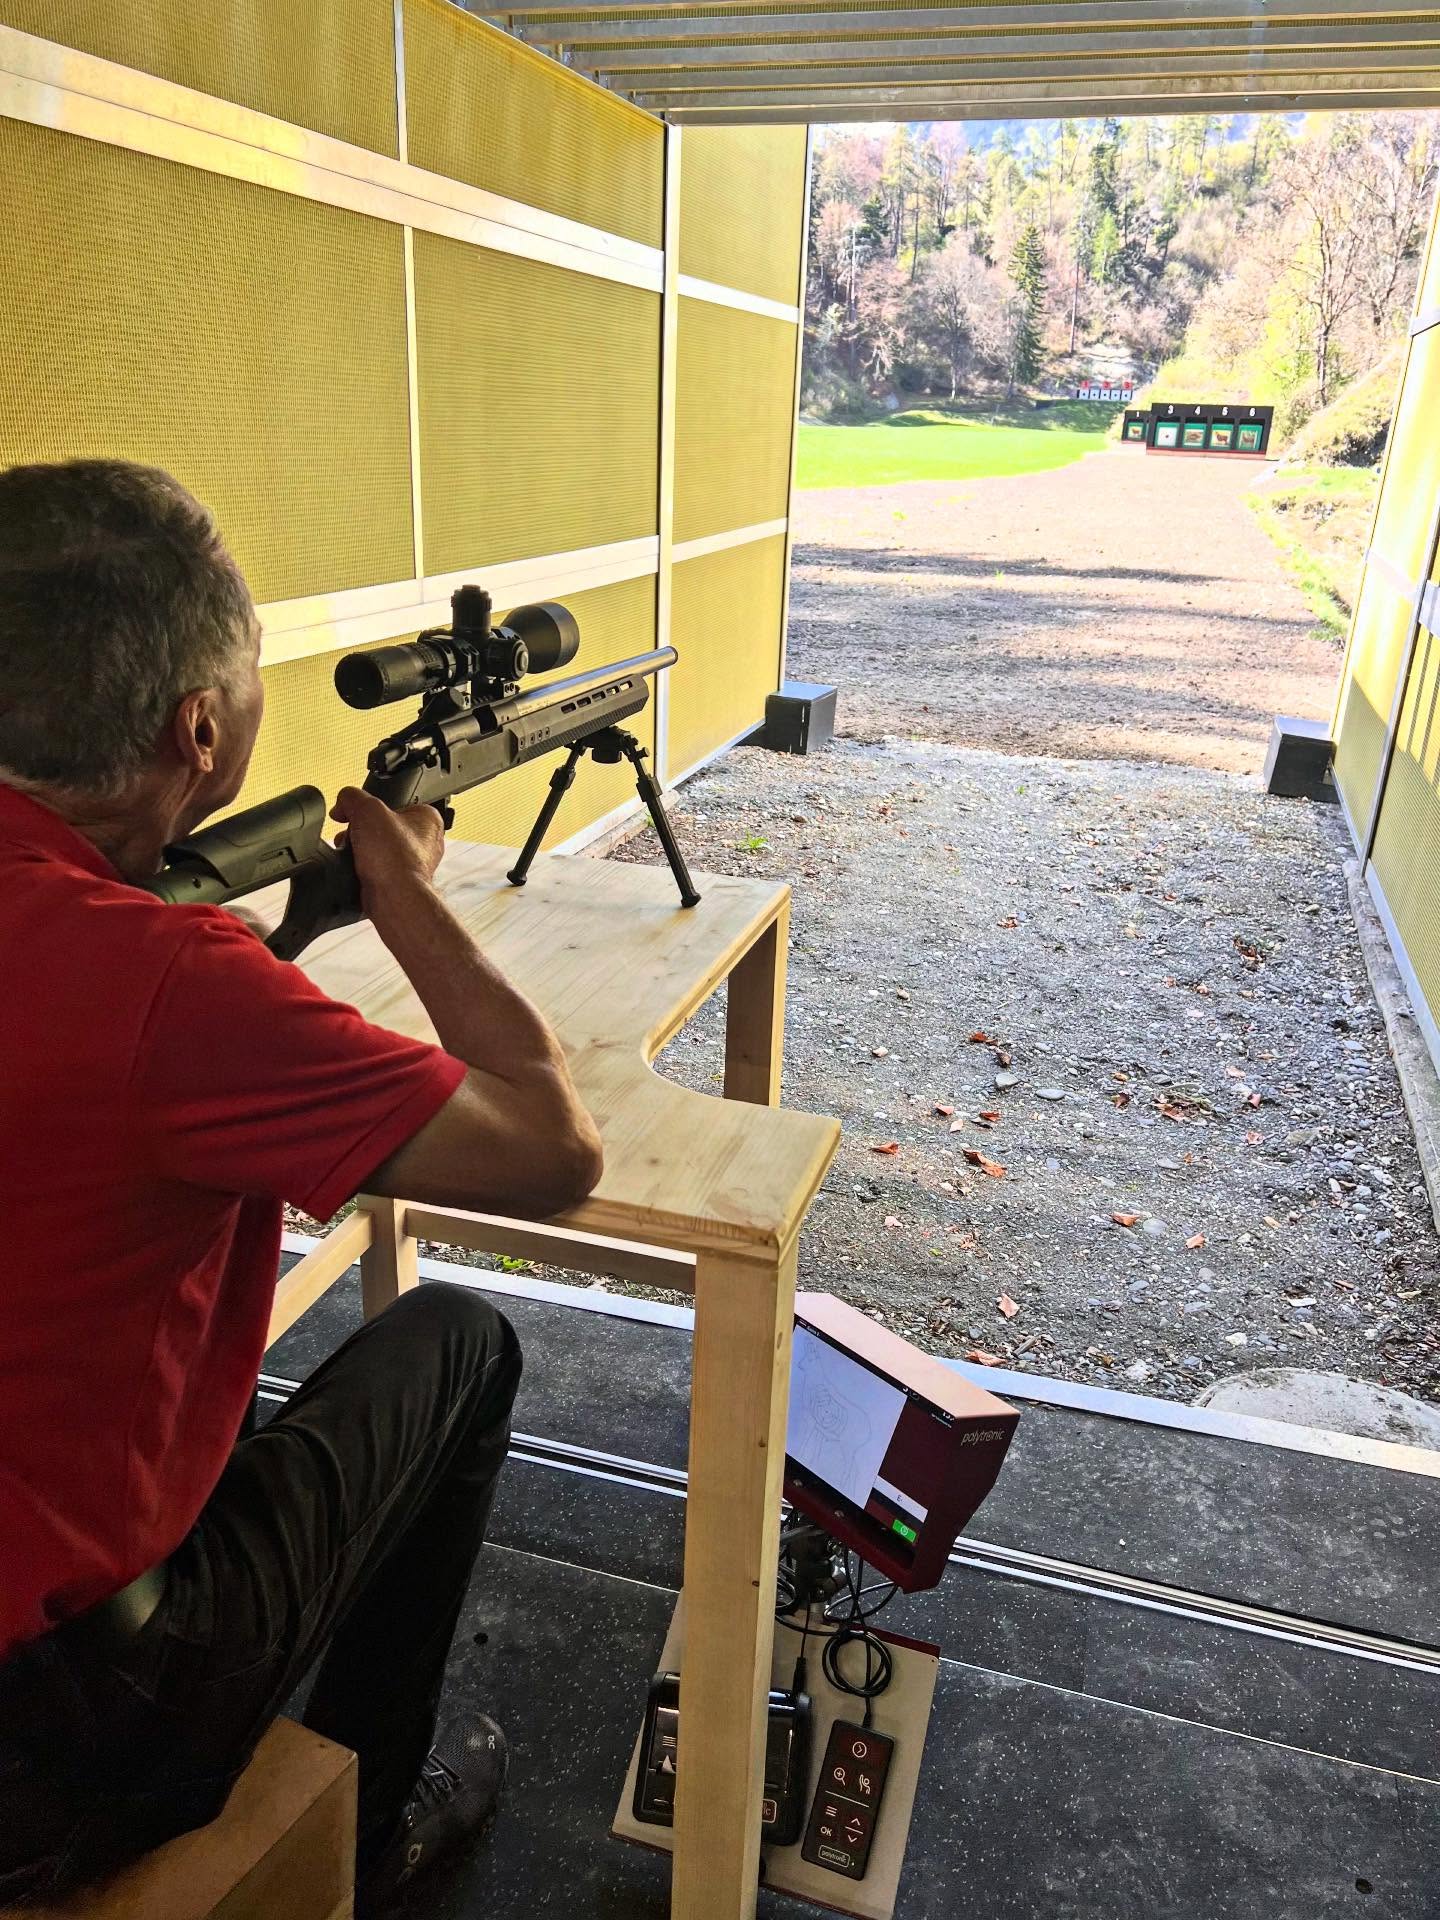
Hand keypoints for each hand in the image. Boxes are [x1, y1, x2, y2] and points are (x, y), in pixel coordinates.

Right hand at [331, 787, 445, 909]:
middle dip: (361, 831)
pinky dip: (361, 869)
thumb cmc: (395, 857)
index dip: (374, 807)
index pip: (396, 803)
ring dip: (358, 850)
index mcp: (428, 819)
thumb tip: (342, 804)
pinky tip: (356, 869)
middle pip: (382, 827)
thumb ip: (352, 797)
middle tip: (354, 834)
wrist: (392, 897)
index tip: (360, 812)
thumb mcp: (368, 809)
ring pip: (376, 849)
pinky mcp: (397, 882)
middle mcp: (424, 843)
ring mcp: (411, 865)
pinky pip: (374, 869)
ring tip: (354, 853)